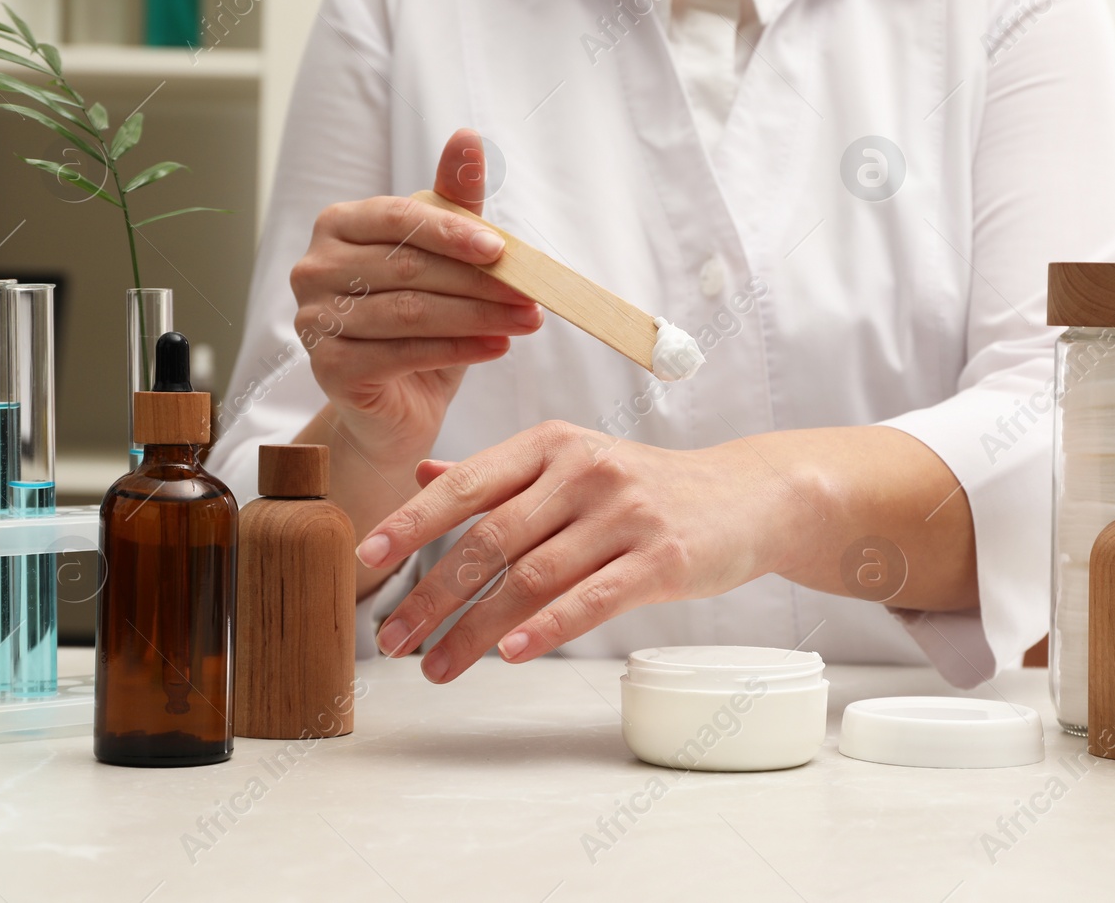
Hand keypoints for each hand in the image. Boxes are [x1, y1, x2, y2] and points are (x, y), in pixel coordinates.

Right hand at [290, 129, 542, 459]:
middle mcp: (314, 268)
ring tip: (527, 320)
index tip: (503, 249)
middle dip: (479, 281)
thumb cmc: (420, 322)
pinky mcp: (328, 368)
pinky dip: (459, 349)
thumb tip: (468, 138)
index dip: (453, 231)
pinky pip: (404, 352)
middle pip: (409, 267)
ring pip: (411, 311)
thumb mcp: (443, 259)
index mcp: (338, 226)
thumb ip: (452, 202)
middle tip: (533, 294)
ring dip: (479, 316)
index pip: (399, 217)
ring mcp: (314, 320)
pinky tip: (498, 346)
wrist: (396, 403)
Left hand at [356, 421, 820, 681]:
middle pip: (490, 540)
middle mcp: (585, 471)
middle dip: (432, 595)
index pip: (467, 485)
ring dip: (476, 629)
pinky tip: (509, 654)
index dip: (412, 524)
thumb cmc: (648, 485)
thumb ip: (499, 474)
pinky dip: (546, 627)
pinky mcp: (664, 558)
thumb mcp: (573, 462)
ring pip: (532, 577)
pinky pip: (593, 597)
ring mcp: (626, 514)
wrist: (747, 495)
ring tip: (438, 668)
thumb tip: (423, 474)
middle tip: (393, 640)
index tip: (367, 562)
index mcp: (552, 444)